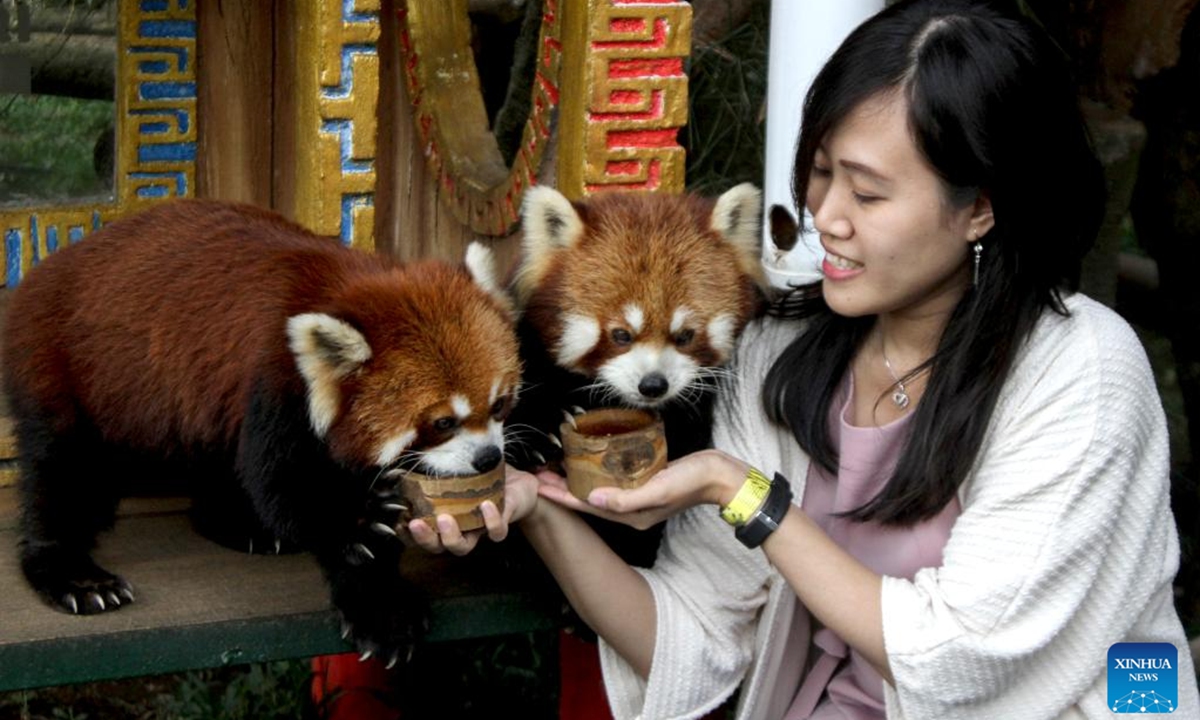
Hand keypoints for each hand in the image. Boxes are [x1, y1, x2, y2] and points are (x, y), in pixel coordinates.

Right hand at [405, 463, 540, 554]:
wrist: (520, 484)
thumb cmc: (487, 476)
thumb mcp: (464, 467)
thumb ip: (445, 460)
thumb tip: (422, 440)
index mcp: (447, 516)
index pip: (423, 532)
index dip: (409, 535)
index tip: (400, 522)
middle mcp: (461, 528)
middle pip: (437, 546)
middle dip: (425, 538)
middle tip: (416, 524)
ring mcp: (480, 529)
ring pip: (462, 547)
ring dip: (451, 537)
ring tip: (445, 519)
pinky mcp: (502, 524)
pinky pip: (496, 532)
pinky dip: (491, 520)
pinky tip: (485, 504)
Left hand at [538, 449, 749, 529]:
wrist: (720, 476)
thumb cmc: (691, 482)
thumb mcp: (658, 490)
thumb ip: (627, 499)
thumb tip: (593, 500)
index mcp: (631, 516)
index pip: (588, 507)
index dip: (562, 497)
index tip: (540, 486)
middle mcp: (631, 511)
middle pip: (589, 500)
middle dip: (564, 489)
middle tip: (540, 475)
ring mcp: (638, 498)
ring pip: (599, 491)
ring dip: (577, 481)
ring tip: (556, 469)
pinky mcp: (645, 484)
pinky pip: (613, 481)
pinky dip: (596, 473)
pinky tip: (588, 463)